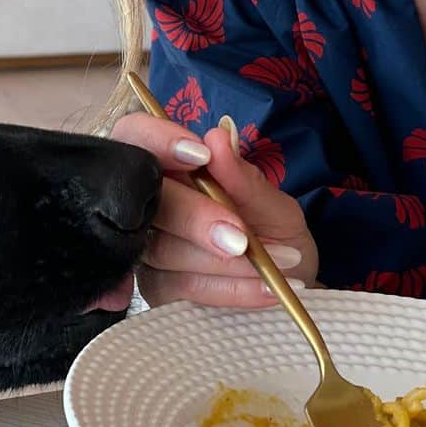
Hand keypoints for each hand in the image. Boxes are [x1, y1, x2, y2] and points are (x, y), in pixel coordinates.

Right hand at [110, 111, 318, 308]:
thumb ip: (245, 179)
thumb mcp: (275, 206)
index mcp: (173, 168)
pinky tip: (266, 290)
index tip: (201, 155)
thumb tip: (218, 137)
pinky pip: (184, 286)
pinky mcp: (156, 291)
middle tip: (242, 237)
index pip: (135, 136)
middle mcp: (149, 205)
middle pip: (144, 199)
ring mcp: (147, 249)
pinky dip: (231, 289)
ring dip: (228, 261)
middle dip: (195, 216)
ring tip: (279, 262)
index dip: (157, 140)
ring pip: (167, 249)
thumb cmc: (276, 235)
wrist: (290, 287)